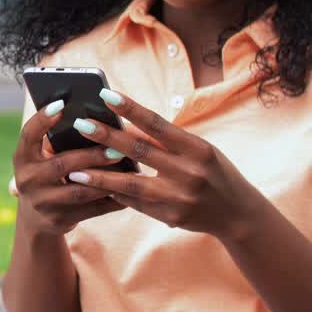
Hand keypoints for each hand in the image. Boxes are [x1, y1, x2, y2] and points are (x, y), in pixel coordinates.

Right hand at [12, 99, 127, 234]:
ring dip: (107, 180)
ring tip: (129, 169)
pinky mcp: (59, 220)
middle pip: (61, 165)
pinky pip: (92, 210)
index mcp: (22, 158)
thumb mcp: (42, 159)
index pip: (28, 134)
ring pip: (79, 191)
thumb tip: (95, 119)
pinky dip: (113, 199)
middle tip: (116, 148)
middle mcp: (27, 180)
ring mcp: (42, 203)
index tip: (61, 104)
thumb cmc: (47, 175)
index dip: (42, 119)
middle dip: (91, 156)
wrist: (36, 218)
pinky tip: (130, 189)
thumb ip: (58, 142)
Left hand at [64, 89, 264, 239]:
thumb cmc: (214, 172)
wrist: (237, 214)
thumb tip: (125, 126)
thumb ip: (166, 141)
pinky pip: (134, 203)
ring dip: (99, 176)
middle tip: (81, 125)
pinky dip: (112, 193)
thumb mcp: (198, 150)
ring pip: (130, 183)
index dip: (130, 108)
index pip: (158, 124)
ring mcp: (178, 197)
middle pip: (139, 150)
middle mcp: (189, 171)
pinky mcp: (169, 216)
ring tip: (73, 169)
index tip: (105, 95)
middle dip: (107, 137)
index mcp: (197, 148)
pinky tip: (92, 187)